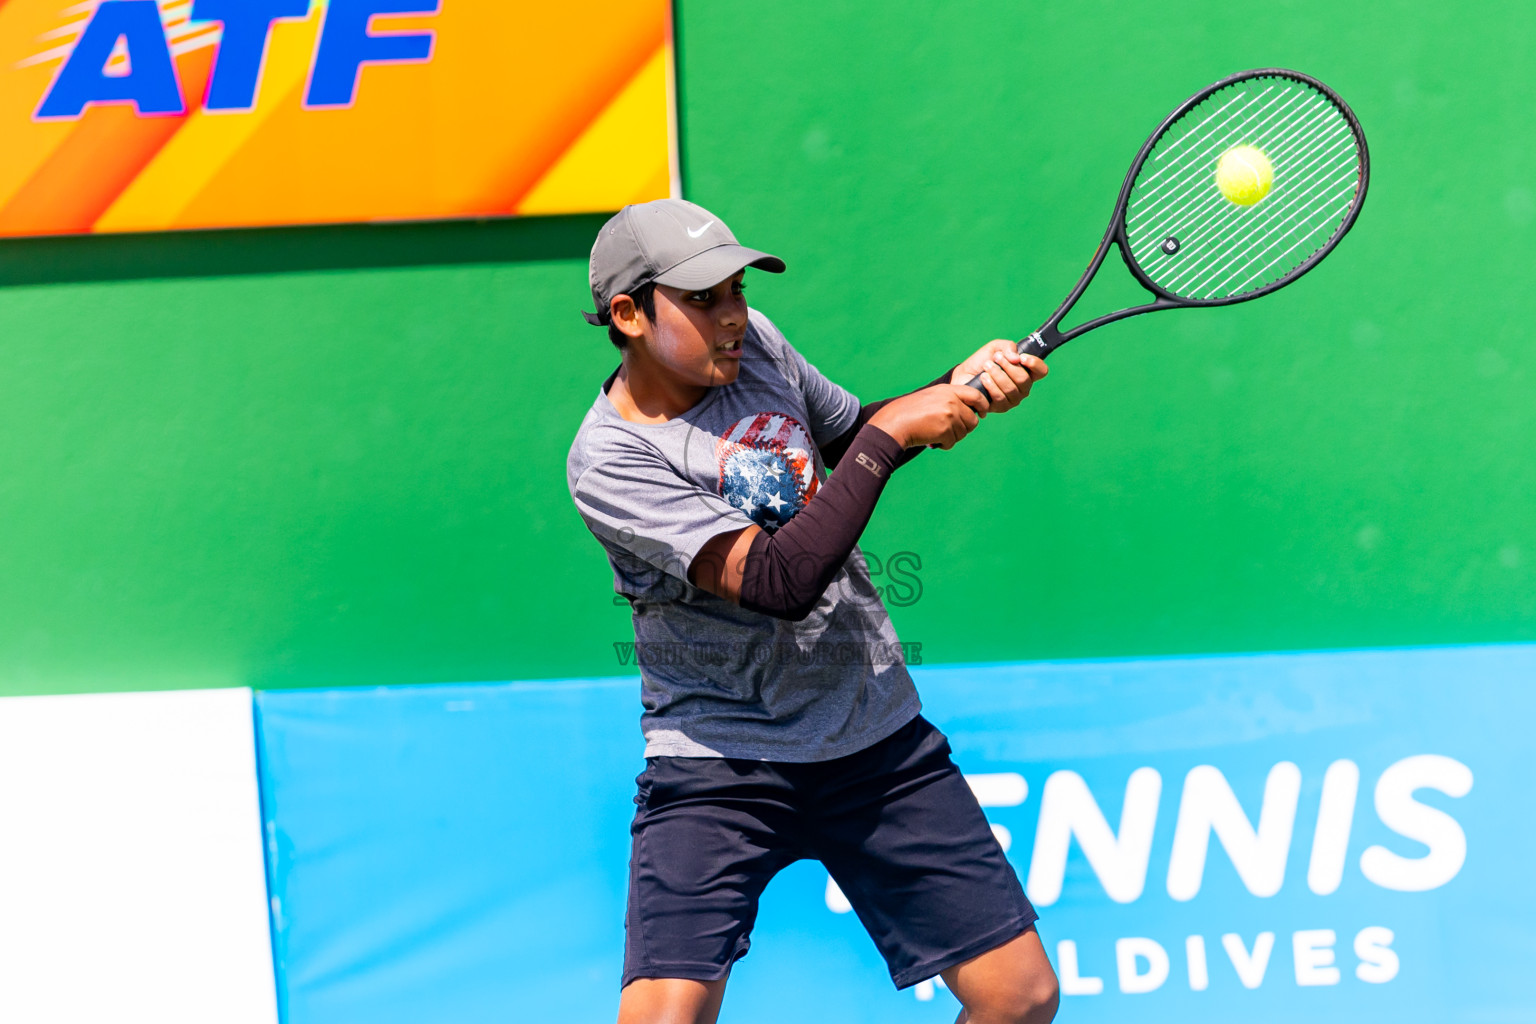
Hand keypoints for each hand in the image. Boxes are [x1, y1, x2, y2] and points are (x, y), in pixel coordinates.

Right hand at [868, 384, 990, 449]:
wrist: (895, 423)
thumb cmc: (910, 412)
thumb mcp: (931, 397)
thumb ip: (950, 400)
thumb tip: (970, 413)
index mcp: (948, 390)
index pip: (976, 395)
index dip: (983, 405)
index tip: (983, 412)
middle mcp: (951, 401)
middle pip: (972, 419)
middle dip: (964, 428)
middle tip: (950, 431)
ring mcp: (949, 415)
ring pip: (963, 433)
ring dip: (951, 437)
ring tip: (936, 434)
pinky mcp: (945, 430)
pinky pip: (953, 442)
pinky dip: (944, 444)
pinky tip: (932, 440)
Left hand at [951, 340, 1046, 412]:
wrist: (964, 374)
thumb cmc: (982, 361)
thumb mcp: (996, 348)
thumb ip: (1008, 347)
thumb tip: (1016, 359)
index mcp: (1026, 372)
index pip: (1041, 371)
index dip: (1034, 364)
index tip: (1022, 357)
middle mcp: (1023, 387)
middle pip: (1024, 379)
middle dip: (1008, 367)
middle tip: (996, 358)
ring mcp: (1013, 399)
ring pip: (1011, 389)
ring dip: (997, 375)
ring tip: (986, 366)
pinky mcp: (1001, 407)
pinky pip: (1000, 398)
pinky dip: (991, 386)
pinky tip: (984, 378)